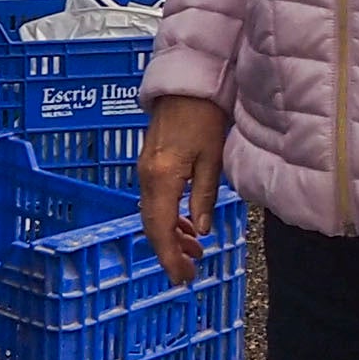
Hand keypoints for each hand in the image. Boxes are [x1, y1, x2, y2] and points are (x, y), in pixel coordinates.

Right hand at [139, 93, 225, 285]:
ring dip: (171, 235)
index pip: (161, 228)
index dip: (169, 256)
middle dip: (169, 251)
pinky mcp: (150, 163)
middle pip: (152, 225)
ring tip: (195, 250)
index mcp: (162, 177)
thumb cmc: (205, 115)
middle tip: (189, 271)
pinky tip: (187, 225)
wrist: (187, 82)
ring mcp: (146, 169)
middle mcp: (147, 176)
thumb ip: (204, 196)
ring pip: (153, 214)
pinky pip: (155, 200)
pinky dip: (169, 217)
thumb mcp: (212, 158)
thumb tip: (202, 230)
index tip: (181, 277)